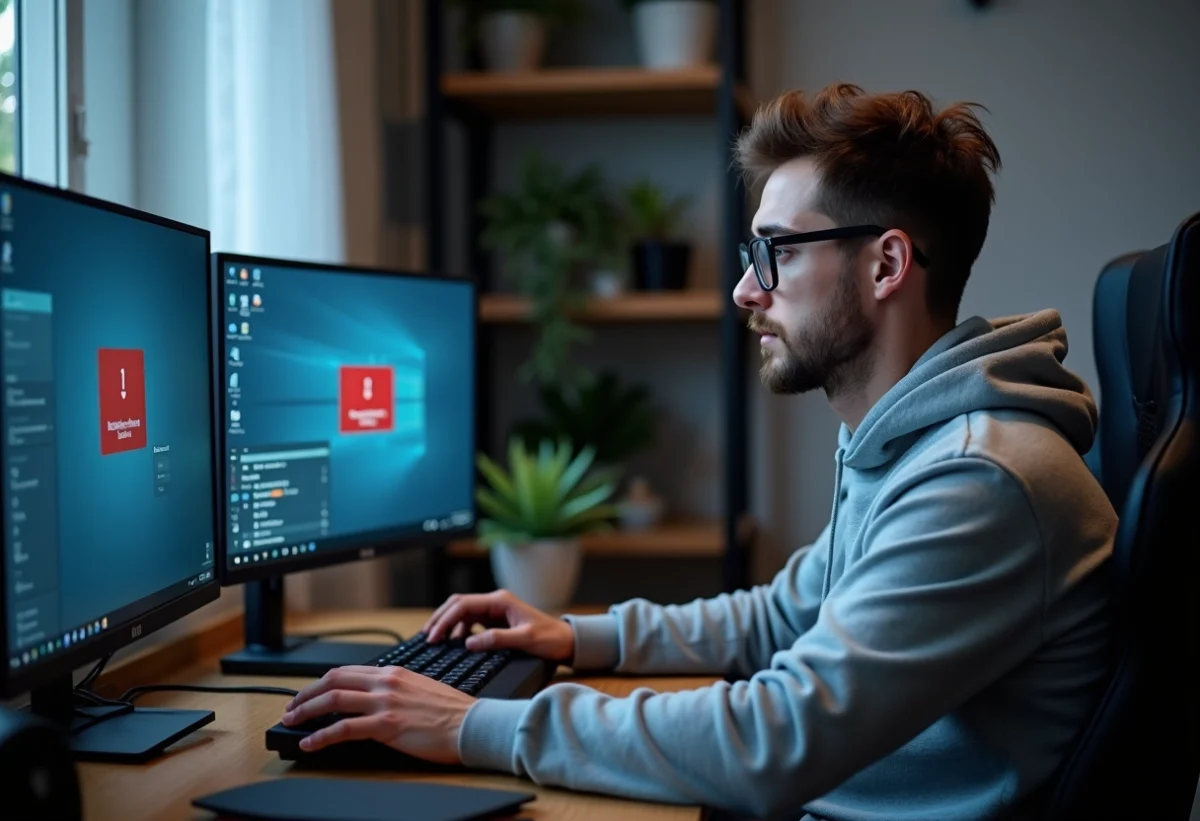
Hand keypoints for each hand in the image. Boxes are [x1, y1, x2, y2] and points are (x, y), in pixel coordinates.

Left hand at [280, 665, 473, 762]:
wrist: (472, 725)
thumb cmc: (453, 712)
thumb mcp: (420, 689)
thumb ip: (396, 689)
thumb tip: (375, 699)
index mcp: (394, 673)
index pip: (347, 671)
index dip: (322, 682)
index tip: (310, 693)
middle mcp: (386, 682)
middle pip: (333, 680)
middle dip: (306, 693)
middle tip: (292, 706)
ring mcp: (385, 703)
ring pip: (333, 700)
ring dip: (306, 711)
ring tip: (291, 721)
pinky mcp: (386, 725)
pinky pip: (344, 729)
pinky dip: (321, 736)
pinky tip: (310, 742)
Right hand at [422, 589, 574, 661]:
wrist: (566, 642)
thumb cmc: (550, 639)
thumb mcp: (525, 640)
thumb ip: (497, 639)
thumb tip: (468, 642)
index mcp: (500, 601)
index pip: (463, 605)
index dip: (445, 619)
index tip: (433, 636)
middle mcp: (495, 602)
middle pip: (458, 604)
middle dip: (440, 618)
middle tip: (427, 636)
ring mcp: (495, 611)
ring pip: (462, 613)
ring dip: (447, 624)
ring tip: (435, 640)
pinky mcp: (496, 621)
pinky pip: (471, 622)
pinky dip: (458, 630)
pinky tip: (454, 642)